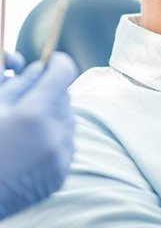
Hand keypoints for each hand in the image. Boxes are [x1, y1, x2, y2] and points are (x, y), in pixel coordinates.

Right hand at [0, 52, 77, 218]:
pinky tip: (30, 147)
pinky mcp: (61, 173)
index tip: (51, 61)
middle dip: (49, 93)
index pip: (64, 72)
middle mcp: (54, 134)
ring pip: (68, 118)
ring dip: (53, 116)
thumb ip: (19, 85)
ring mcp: (60, 156)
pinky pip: (67, 143)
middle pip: (65, 96)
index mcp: (34, 114)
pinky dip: (54, 139)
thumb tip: (40, 68)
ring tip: (25, 129)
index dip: (57, 63)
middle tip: (27, 101)